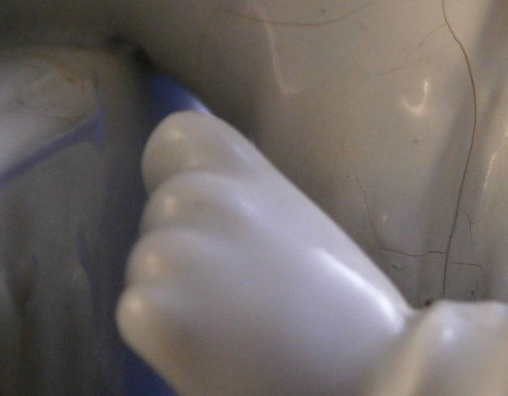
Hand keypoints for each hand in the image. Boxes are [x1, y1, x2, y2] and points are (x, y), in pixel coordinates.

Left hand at [117, 111, 411, 395]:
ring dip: (174, 291)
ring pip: (145, 262)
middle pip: (161, 208)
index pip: (176, 136)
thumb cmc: (348, 310)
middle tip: (237, 291)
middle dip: (187, 245)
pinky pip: (137, 311)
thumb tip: (211, 217)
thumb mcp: (305, 228)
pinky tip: (214, 351)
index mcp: (253, 174)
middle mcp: (210, 197)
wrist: (371, 374)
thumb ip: (256, 207)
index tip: (210, 214)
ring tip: (231, 324)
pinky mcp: (156, 310)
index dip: (181, 173)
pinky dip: (164, 337)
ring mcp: (178, 250)